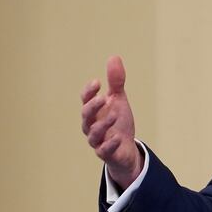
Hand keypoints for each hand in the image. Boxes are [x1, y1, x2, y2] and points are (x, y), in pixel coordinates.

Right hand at [81, 56, 142, 189]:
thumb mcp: (118, 100)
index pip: (85, 101)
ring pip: (94, 134)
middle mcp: (92, 126)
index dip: (89, 92)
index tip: (97, 82)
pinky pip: (104, 151)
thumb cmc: (118, 122)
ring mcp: (98, 141)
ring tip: (115, 114)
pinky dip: (109, 145)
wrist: (125, 148)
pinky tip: (118, 137)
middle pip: (86, 116)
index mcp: (94, 112)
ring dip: (103, 124)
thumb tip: (114, 57)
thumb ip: (116, 82)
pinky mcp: (107, 153)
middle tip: (103, 99)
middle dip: (93, 107)